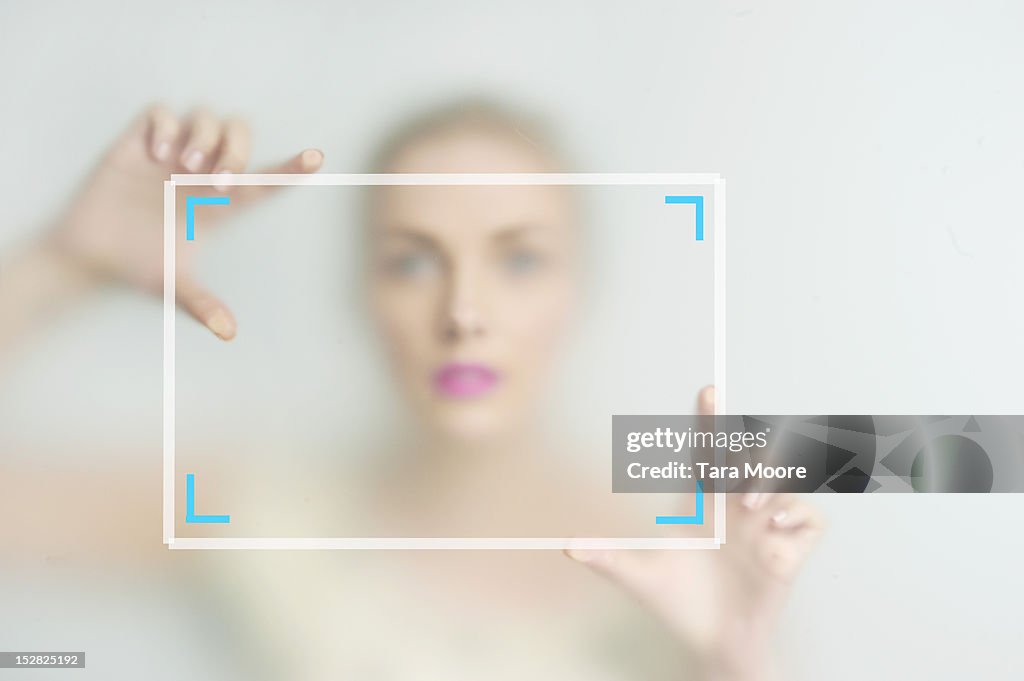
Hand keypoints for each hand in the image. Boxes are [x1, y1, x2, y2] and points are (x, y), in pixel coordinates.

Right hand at [48, 104, 322, 339]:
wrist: (92, 254)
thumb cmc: (140, 264)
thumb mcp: (174, 287)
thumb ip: (202, 305)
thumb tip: (228, 332)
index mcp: (218, 204)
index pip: (262, 181)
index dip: (289, 169)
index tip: (317, 159)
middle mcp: (200, 173)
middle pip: (239, 134)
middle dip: (236, 148)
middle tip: (219, 178)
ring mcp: (170, 155)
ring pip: (205, 117)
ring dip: (203, 136)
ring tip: (183, 165)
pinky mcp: (138, 144)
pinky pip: (160, 112)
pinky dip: (164, 126)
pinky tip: (156, 155)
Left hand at [567, 386, 824, 680]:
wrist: (712, 643)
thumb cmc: (678, 603)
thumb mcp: (641, 578)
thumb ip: (609, 559)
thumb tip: (568, 546)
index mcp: (703, 503)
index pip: (709, 453)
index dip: (710, 422)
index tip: (708, 390)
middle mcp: (736, 508)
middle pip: (752, 457)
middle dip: (748, 452)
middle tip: (731, 468)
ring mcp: (765, 528)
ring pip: (785, 480)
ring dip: (771, 483)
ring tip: (750, 506)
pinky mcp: (789, 552)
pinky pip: (810, 520)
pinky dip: (799, 518)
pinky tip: (775, 532)